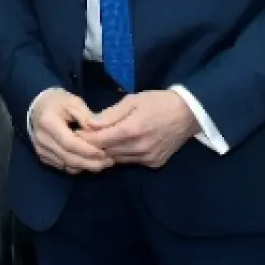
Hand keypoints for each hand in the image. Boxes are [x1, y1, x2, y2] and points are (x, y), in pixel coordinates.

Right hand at [29, 90, 112, 173]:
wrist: (38, 107)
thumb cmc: (58, 102)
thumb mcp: (74, 102)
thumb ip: (87, 117)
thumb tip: (100, 133)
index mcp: (48, 122)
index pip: (69, 142)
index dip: (87, 150)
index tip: (104, 153)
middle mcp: (41, 139)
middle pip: (68, 157)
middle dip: (90, 162)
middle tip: (109, 162)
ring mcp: (40, 150)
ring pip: (66, 165)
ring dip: (86, 167)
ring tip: (103, 163)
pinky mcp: (43, 156)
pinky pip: (63, 167)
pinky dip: (78, 167)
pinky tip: (89, 162)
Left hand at [81, 90, 199, 168]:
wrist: (188, 114)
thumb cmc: (158, 102)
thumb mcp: (133, 101)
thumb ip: (110, 114)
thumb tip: (90, 123)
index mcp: (132, 130)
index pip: (100, 140)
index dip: (85, 138)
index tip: (75, 132)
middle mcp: (139, 148)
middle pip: (106, 152)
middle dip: (93, 146)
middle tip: (82, 138)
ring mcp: (148, 158)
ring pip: (117, 160)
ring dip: (106, 153)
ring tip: (97, 143)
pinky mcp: (154, 164)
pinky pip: (131, 162)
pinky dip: (122, 156)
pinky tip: (118, 147)